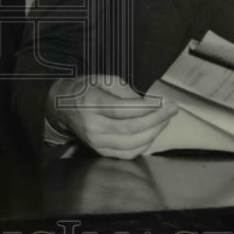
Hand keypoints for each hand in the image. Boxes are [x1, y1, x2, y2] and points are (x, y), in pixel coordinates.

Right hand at [47, 75, 177, 158]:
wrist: (60, 107)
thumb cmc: (84, 89)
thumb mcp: (103, 80)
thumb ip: (125, 91)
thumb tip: (147, 104)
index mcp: (92, 103)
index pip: (125, 109)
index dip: (149, 107)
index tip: (166, 102)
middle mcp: (93, 126)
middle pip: (131, 128)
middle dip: (157, 119)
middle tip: (173, 110)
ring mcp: (96, 142)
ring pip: (131, 144)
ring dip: (153, 133)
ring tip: (165, 120)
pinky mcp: (99, 151)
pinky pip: (127, 154)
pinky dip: (143, 146)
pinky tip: (152, 134)